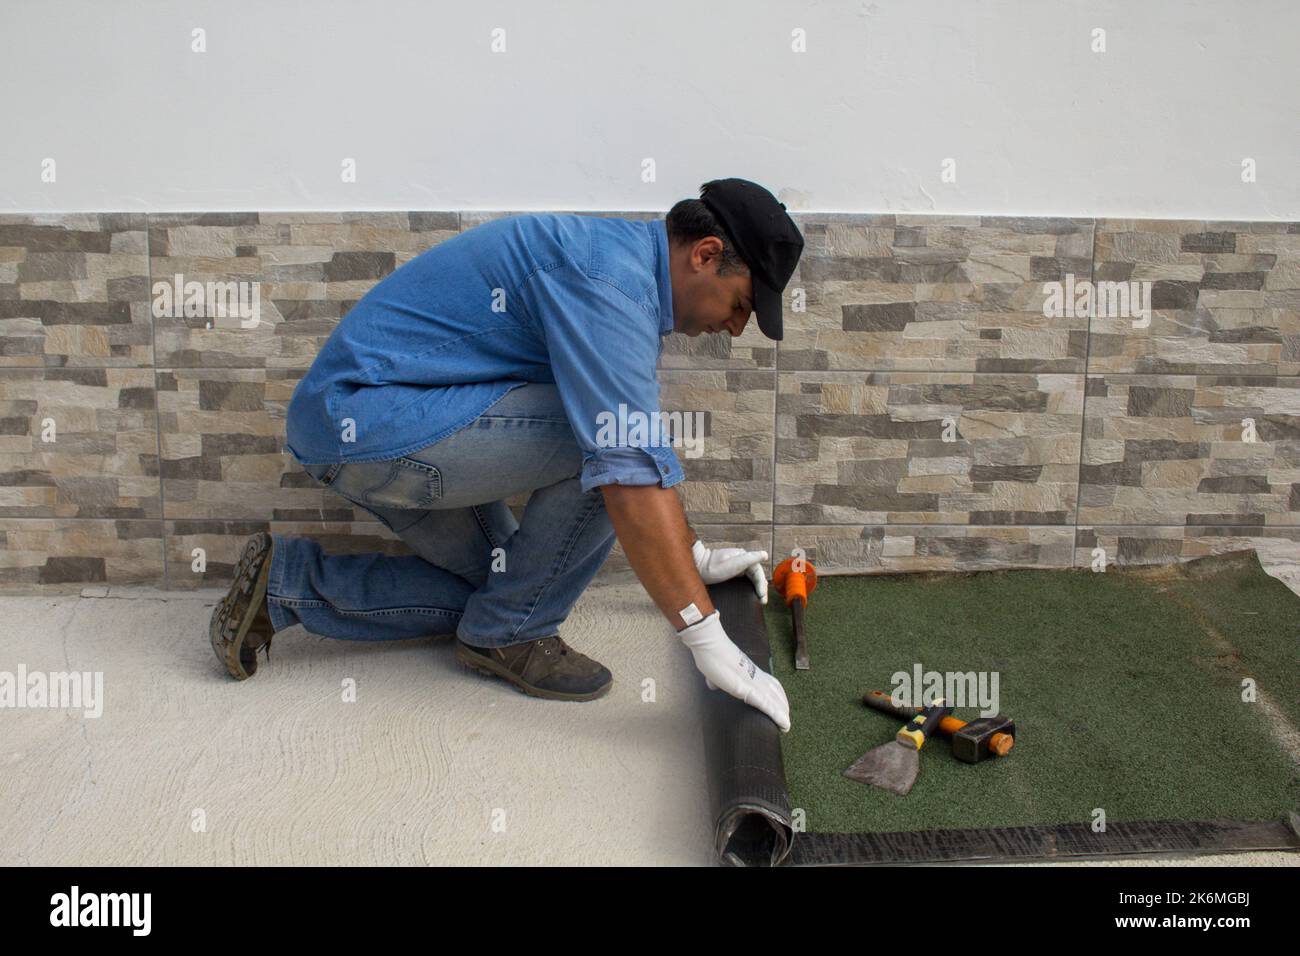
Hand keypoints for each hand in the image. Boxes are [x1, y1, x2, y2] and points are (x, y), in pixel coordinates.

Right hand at [677, 610, 790, 731]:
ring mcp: (753, 682)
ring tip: (786, 725)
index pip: (769, 681)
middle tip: (785, 718)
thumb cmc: (710, 654)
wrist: (709, 645)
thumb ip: (716, 679)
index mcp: (749, 669)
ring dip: (782, 712)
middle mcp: (755, 675)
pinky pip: (766, 704)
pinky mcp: (747, 689)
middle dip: (782, 704)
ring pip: (774, 699)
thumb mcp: (715, 670)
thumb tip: (712, 684)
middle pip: (775, 690)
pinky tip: (784, 724)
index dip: (776, 692)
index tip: (780, 702)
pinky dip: (777, 715)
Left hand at [692, 539, 768, 603]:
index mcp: (744, 556)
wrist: (697, 567)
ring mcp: (738, 564)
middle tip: (763, 601)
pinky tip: (751, 593)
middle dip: (761, 588)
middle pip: (757, 574)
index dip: (762, 584)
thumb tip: (765, 554)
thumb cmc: (712, 567)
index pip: (758, 571)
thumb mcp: (732, 564)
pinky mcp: (733, 571)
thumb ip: (749, 559)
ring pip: (752, 577)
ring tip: (760, 599)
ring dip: (757, 587)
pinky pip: (746, 579)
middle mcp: (742, 559)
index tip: (762, 596)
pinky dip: (751, 586)